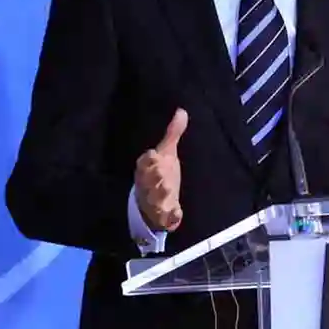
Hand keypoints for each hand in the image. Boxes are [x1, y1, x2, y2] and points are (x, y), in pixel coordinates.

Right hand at [134, 108, 187, 231]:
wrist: (151, 205)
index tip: (155, 155)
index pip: (145, 162)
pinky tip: (177, 213)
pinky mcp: (164, 215)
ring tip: (168, 190)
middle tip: (162, 173)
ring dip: (162, 194)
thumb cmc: (159, 173)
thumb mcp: (166, 152)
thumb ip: (173, 133)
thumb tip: (182, 110)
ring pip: (157, 197)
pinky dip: (172, 216)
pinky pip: (167, 217)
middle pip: (151, 179)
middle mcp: (149, 184)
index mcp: (147, 168)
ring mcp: (155, 200)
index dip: (150, 159)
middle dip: (156, 176)